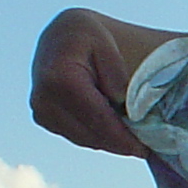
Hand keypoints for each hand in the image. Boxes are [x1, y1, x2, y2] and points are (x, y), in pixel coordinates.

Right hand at [30, 9, 155, 156]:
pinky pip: (77, 135)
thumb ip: (115, 74)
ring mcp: (41, 111)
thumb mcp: (106, 43)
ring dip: (110, 141)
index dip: (123, 138)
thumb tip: (121, 107)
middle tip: (146, 148)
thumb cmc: (86, 37)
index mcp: (59, 79)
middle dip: (120, 144)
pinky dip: (98, 135)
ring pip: (85, 139)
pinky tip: (114, 129)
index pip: (98, 119)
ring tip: (134, 138)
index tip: (145, 150)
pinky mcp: (43, 119)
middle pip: (91, 134)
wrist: (59, 36)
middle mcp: (44, 99)